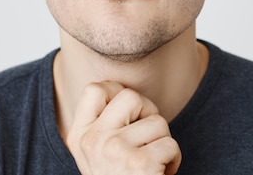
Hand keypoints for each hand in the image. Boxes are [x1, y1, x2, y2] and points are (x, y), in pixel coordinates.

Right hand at [66, 81, 181, 174]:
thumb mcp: (98, 153)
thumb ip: (103, 124)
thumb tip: (121, 89)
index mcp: (78, 137)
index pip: (95, 89)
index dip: (117, 92)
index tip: (128, 113)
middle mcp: (91, 141)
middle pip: (130, 96)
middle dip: (148, 114)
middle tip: (146, 139)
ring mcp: (113, 151)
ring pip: (157, 120)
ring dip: (163, 142)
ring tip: (151, 163)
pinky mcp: (139, 164)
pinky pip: (171, 144)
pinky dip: (173, 160)